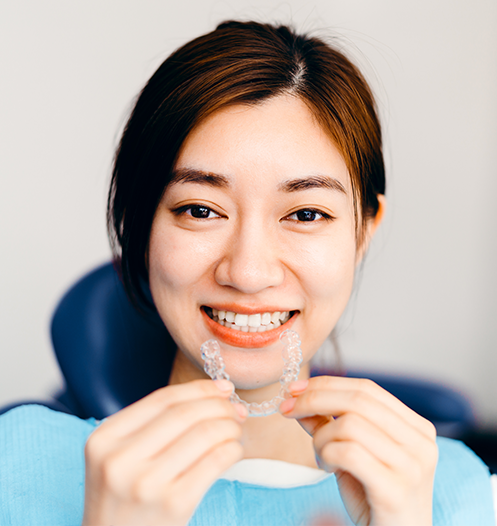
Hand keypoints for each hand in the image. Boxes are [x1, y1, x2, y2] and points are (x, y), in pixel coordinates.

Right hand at [82, 379, 245, 525]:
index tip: (222, 387)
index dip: (199, 389)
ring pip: (204, 434)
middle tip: (236, 409)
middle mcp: (120, 459)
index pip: (162, 399)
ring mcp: (146, 484)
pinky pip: (215, 461)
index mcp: (104, 439)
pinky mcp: (173, 505)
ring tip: (236, 429)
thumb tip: (213, 394)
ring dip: (229, 426)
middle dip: (219, 405)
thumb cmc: (124, 502)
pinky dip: (232, 449)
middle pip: (185, 414)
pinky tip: (234, 450)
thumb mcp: (118, 459)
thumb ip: (151, 426)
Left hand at [280, 376, 437, 525]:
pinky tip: (328, 468)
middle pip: (358, 400)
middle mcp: (421, 443)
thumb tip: (298, 397)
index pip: (367, 388)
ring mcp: (412, 466)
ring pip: (349, 424)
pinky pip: (348, 453)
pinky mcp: (396, 490)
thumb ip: (330, 424)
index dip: (327, 384)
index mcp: (416, 428)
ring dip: (321, 437)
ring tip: (321, 456)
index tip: (294, 389)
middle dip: (314, 399)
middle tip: (286, 409)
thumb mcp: (352, 453)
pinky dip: (326, 454)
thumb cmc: (374, 499)